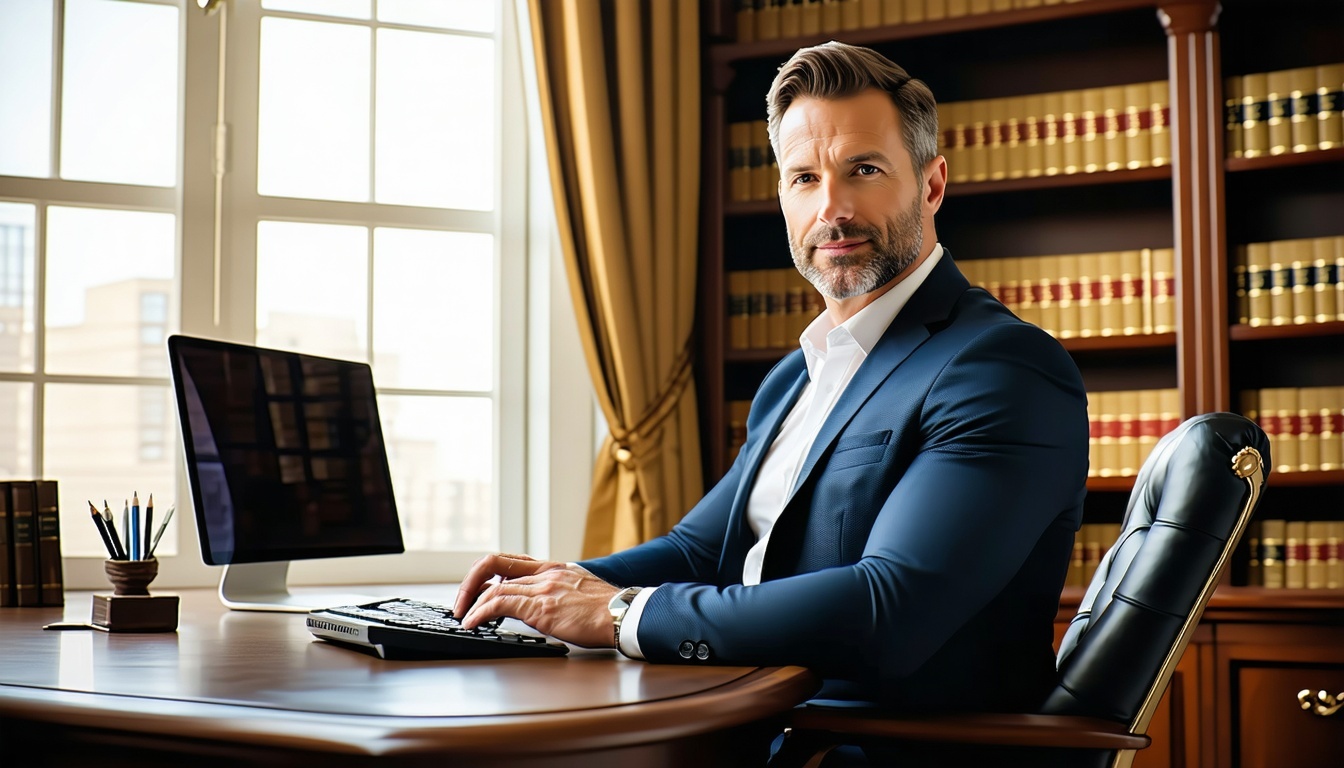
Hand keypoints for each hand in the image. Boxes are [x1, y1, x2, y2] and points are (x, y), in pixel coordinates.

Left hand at [453, 553, 621, 648]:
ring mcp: (543, 588)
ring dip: (470, 603)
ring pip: (493, 587)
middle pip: (494, 567)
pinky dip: (479, 613)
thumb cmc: (610, 609)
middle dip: (471, 584)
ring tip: (463, 617)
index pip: (510, 561)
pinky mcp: (541, 607)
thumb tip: (546, 607)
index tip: (478, 588)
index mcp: (554, 567)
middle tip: (461, 601)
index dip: (487, 573)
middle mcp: (546, 573)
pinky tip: (472, 624)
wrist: (626, 614)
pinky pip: (499, 604)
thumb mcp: (580, 591)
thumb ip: (560, 592)